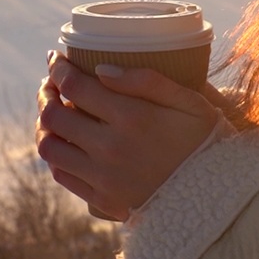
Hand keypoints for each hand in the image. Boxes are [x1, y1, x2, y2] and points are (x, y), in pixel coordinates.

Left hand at [36, 53, 220, 220]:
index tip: (56, 58)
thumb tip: (101, 70)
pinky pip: (62, 174)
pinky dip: (56, 154)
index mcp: (132, 117)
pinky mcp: (101, 200)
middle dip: (46, 92)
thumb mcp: (190, 102)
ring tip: (51, 111)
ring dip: (44, 125)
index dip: (59, 68)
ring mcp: (102, 177)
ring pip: (50, 147)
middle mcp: (110, 147)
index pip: (75, 86)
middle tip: (50, 82)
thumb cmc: (204, 142)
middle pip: (54, 115)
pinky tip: (65, 141)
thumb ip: (148, 81)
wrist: (214, 198)